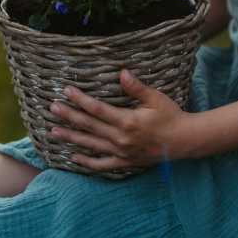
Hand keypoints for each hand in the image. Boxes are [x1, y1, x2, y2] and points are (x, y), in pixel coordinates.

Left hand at [50, 69, 188, 171]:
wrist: (184, 141)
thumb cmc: (171, 116)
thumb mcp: (156, 98)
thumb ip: (137, 87)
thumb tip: (122, 72)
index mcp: (128, 121)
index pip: (97, 109)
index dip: (80, 99)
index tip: (66, 91)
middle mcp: (121, 139)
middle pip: (90, 126)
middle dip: (70, 116)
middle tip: (52, 108)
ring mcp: (122, 153)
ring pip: (91, 145)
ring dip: (72, 138)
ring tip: (54, 132)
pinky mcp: (125, 162)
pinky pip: (102, 165)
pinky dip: (87, 162)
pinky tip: (74, 157)